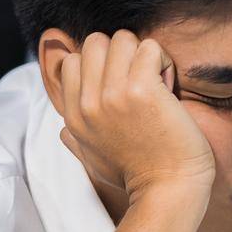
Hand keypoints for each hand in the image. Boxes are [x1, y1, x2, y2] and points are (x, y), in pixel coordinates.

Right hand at [57, 30, 215, 203]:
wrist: (166, 192)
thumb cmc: (137, 178)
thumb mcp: (92, 160)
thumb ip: (74, 139)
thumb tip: (63, 130)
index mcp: (74, 116)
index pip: (74, 60)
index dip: (101, 66)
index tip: (123, 88)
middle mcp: (88, 102)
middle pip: (95, 42)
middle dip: (121, 53)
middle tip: (142, 80)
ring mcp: (113, 94)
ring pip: (122, 38)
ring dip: (143, 54)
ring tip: (157, 81)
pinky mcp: (142, 90)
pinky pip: (150, 47)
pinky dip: (163, 60)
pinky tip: (169, 86)